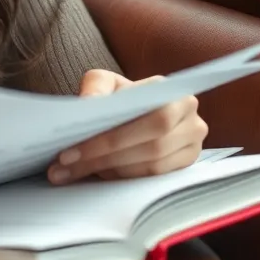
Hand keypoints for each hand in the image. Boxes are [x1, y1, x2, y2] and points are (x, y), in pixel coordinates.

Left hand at [47, 70, 207, 183]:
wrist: (136, 108)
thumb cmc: (118, 95)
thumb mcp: (103, 82)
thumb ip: (94, 87)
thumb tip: (88, 105)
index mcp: (170, 90)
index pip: (145, 118)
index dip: (109, 138)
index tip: (70, 150)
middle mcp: (189, 115)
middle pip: (150, 146)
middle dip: (104, 158)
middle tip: (66, 164)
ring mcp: (193, 141)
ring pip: (152, 165)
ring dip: (110, 171)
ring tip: (72, 171)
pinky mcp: (188, 161)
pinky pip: (156, 178)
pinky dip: (124, 178)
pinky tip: (98, 175)